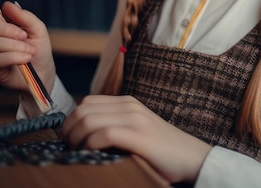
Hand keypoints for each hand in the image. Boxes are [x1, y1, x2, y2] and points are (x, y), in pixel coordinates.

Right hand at [0, 1, 54, 94]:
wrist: (43, 72)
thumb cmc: (39, 49)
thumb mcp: (37, 29)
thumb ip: (24, 16)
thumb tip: (6, 4)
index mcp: (1, 29)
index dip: (4, 22)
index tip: (23, 29)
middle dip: (7, 31)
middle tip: (25, 37)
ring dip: (14, 46)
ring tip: (30, 52)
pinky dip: (15, 57)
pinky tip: (26, 59)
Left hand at [60, 95, 211, 183]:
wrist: (191, 157)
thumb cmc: (161, 150)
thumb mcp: (135, 131)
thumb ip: (115, 127)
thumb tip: (82, 137)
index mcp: (127, 103)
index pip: (87, 102)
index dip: (71, 121)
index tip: (68, 141)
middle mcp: (130, 106)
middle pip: (84, 109)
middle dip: (69, 130)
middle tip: (68, 149)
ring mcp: (135, 119)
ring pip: (90, 120)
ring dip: (76, 139)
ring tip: (77, 154)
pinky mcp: (139, 136)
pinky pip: (104, 134)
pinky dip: (90, 145)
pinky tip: (91, 155)